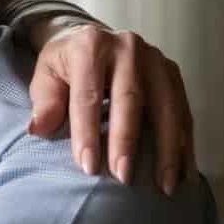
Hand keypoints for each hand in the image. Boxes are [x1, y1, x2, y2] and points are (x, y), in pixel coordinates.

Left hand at [25, 21, 194, 194]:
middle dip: (127, 141)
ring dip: (168, 149)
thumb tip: (39, 130)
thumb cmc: (65, 65)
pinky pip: (183, 111)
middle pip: (130, 99)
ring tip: (164, 186)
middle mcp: (127, 47)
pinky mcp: (173, 72)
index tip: (88, 167)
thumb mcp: (46, 75)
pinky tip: (184, 172)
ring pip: (166, 106)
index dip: (88, 132)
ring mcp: (155, 59)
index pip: (88, 95)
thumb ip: (44, 101)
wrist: (92, 38)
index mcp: (90, 46)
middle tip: (124, 178)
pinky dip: (185, 143)